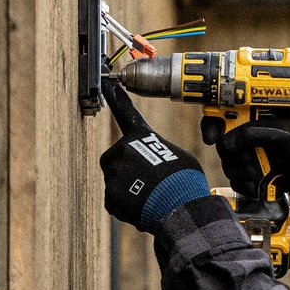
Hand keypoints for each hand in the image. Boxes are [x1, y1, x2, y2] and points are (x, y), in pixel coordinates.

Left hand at [99, 78, 208, 230]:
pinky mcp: (109, 195)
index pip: (125, 111)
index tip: (105, 82)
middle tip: (149, 180)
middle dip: (128, 168)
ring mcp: (113, 173)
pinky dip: (126, 204)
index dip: (115, 96)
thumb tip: (152, 161)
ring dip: (128, 187)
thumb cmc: (184, 180)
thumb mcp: (178, 155)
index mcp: (140, 136)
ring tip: (150, 195)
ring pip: (116, 180)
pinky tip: (142, 205)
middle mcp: (122, 150)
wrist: (180, 207)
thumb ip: (158, 151)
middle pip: (117, 157)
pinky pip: (115, 199)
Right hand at [216, 114, 289, 198]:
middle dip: (233, 155)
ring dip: (241, 170)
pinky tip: (259, 182)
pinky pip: (235, 182)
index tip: (211, 138)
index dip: (210, 125)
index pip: (221, 115)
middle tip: (249, 157)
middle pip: (221, 145)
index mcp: (252, 118)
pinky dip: (245, 185)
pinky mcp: (251, 176)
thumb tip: (224, 144)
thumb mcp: (280, 132)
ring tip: (259, 170)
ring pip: (227, 165)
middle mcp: (247, 137)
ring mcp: (248, 157)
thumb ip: (252, 134)